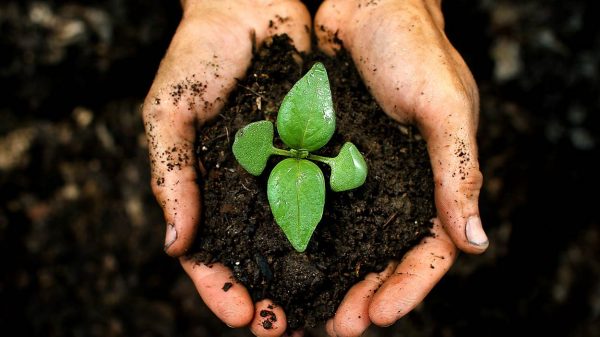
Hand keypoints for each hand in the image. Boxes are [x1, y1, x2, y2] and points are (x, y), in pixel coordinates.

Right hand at [141, 1, 309, 335]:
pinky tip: (355, 259)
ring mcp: (285, 173)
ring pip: (299, 238)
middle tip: (288, 332)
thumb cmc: (198, 57)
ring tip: (327, 314)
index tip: (241, 316)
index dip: (220, 287)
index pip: (208, 253)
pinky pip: (330, 195)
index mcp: (207, 189)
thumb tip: (175, 244)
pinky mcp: (318, 152)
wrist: (248, 7)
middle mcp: (248, 189)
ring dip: (311, 278)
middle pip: (258, 257)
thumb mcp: (169, 114)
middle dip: (272, 296)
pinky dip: (341, 230)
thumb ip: (173, 175)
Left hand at [315, 0, 487, 334]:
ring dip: (326, 277)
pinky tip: (276, 257)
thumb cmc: (415, 47)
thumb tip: (476, 242)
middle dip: (360, 294)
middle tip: (332, 327)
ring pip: (344, 240)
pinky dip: (298, 234)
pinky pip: (310, 203)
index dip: (407, 287)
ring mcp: (356, 175)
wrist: (368, 4)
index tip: (377, 315)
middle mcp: (394, 186)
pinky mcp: (321, 157)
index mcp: (433, 181)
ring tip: (300, 309)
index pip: (429, 251)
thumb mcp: (444, 106)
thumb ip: (458, 170)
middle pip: (381, 257)